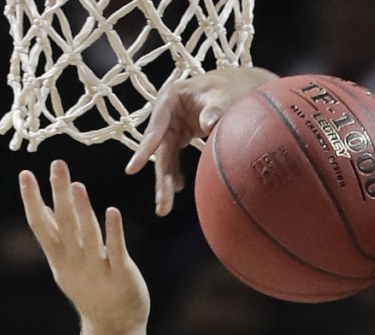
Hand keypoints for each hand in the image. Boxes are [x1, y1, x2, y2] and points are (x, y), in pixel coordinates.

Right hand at [20, 160, 148, 334]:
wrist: (114, 328)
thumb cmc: (92, 291)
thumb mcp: (67, 265)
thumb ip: (57, 237)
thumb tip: (46, 207)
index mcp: (60, 258)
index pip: (40, 225)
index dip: (32, 200)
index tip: (25, 174)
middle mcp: (75, 263)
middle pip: (64, 224)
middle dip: (59, 194)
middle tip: (57, 165)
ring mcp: (98, 270)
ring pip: (88, 236)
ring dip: (83, 211)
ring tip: (78, 185)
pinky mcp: (122, 275)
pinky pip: (116, 251)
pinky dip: (114, 231)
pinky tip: (112, 211)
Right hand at [126, 66, 277, 214]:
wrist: (240, 86)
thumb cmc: (231, 89)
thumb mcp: (224, 97)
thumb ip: (216, 110)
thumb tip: (208, 124)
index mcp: (171, 98)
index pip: (156, 127)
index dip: (146, 149)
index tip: (134, 168)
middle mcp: (168, 112)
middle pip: (159, 148)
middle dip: (160, 176)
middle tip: (161, 204)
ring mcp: (174, 124)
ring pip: (166, 156)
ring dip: (166, 181)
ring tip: (163, 207)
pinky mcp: (182, 133)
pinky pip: (175, 156)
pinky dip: (176, 173)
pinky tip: (178, 188)